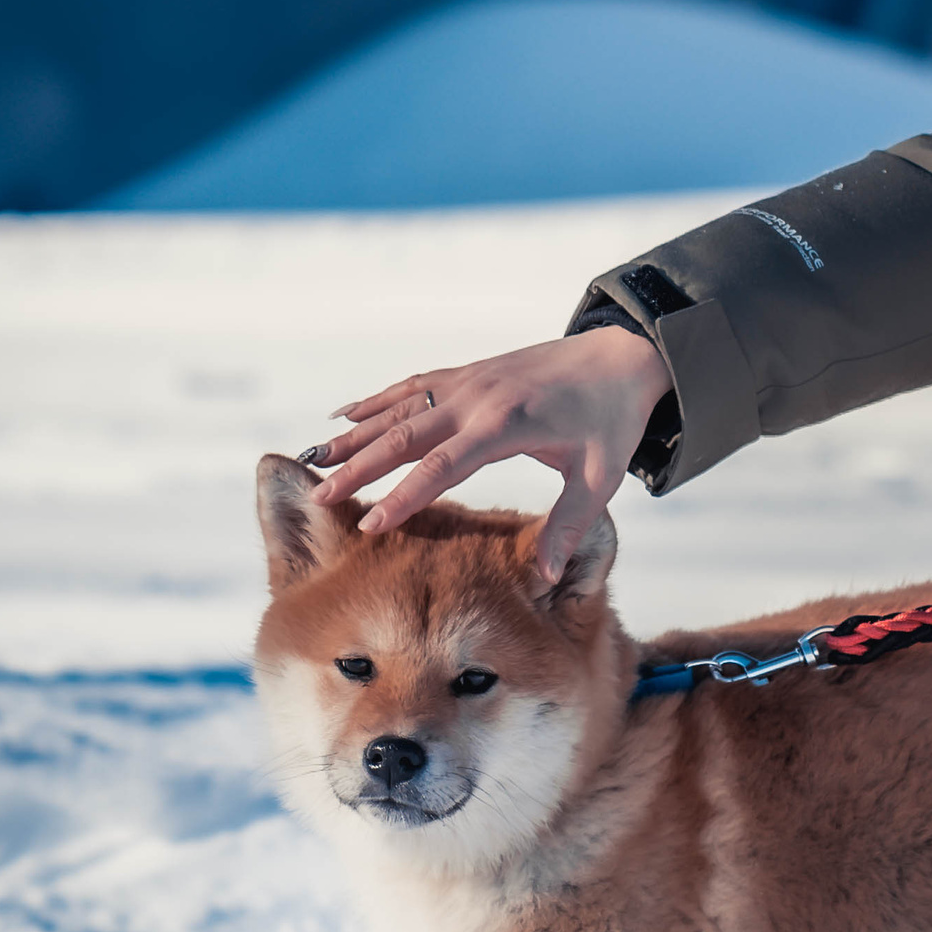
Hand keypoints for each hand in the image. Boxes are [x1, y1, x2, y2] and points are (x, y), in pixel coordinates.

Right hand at [300, 327, 671, 583]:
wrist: (621, 356)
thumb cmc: (612, 420)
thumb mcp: (601, 476)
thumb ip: (570, 522)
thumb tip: (545, 575)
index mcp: (507, 425)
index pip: (445, 465)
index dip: (405, 495)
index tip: (368, 524)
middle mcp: (479, 399)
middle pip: (407, 435)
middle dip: (360, 466)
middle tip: (318, 497)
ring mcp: (469, 382)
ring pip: (399, 409)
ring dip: (354, 434)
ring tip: (309, 460)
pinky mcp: (467, 375)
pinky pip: (411, 387)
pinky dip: (374, 402)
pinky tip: (341, 417)